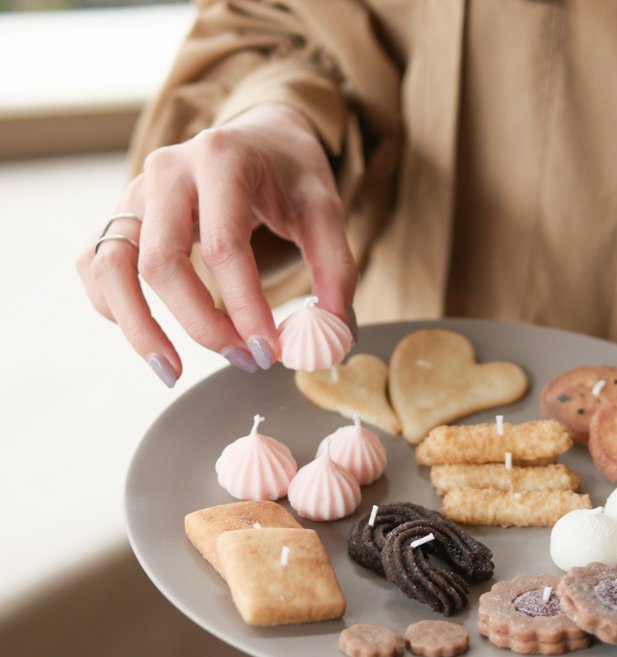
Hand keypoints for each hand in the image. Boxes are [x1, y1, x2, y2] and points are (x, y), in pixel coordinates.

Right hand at [76, 103, 356, 385]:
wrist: (257, 138)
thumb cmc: (289, 174)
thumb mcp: (324, 210)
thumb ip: (335, 269)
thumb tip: (336, 336)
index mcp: (221, 160)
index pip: (224, 247)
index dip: (245, 307)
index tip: (269, 351)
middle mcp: (167, 172)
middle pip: (162, 263)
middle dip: (202, 325)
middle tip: (245, 360)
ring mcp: (135, 192)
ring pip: (111, 266)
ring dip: (139, 328)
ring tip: (173, 373)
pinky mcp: (121, 216)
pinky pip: (96, 266)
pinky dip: (114, 307)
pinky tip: (153, 339)